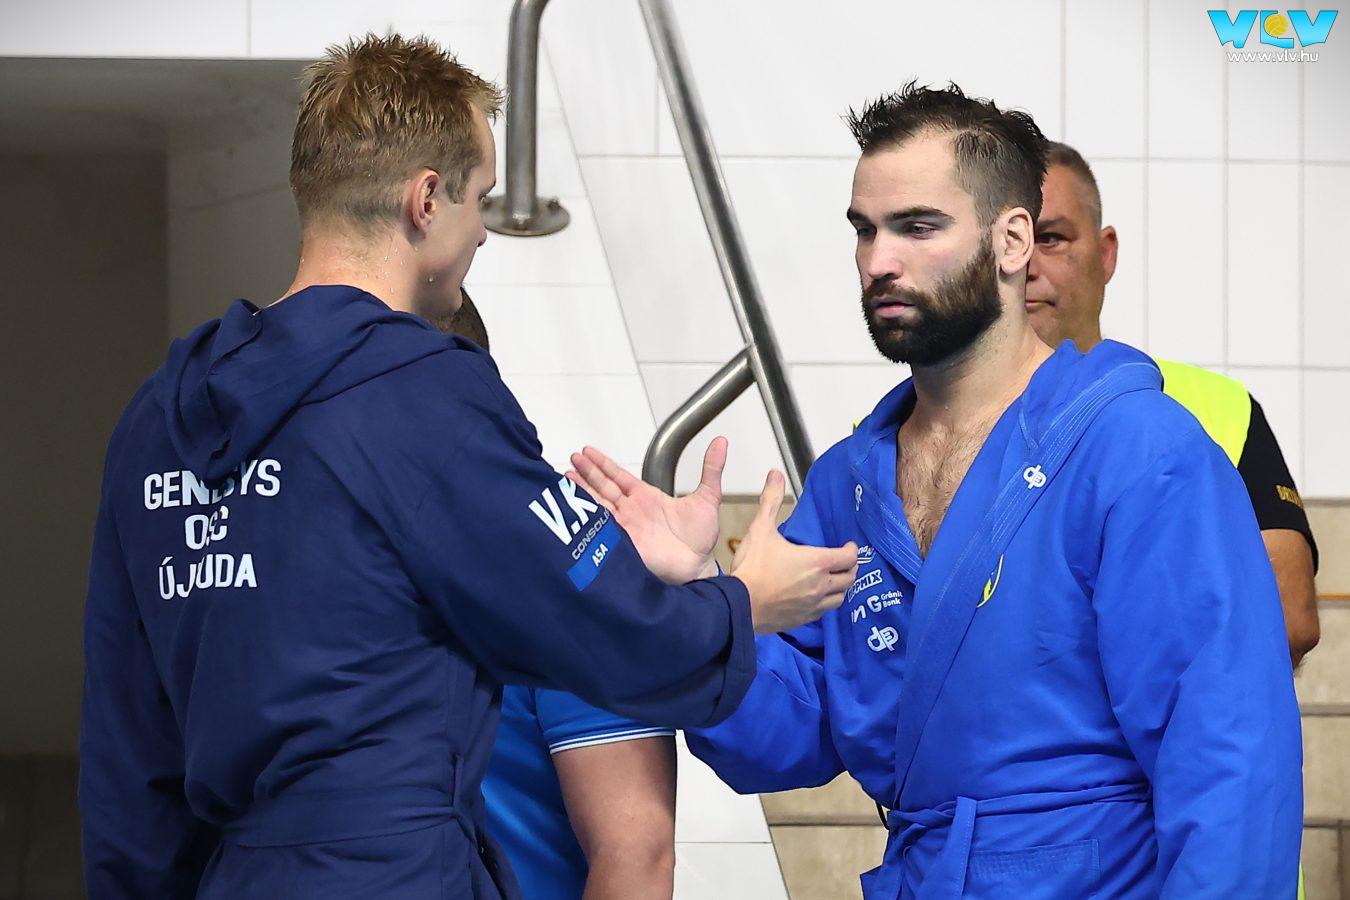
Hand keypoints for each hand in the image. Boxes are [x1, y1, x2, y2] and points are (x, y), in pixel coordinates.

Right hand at [567, 438, 725, 584]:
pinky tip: (573, 505)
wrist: (698, 566)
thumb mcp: (708, 498)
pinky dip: (586, 516)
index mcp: (646, 498)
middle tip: (573, 458)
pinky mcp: (621, 542)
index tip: (588, 452)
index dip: (603, 464)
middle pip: (603, 487)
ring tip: (566, 475)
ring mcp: (624, 526)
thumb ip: (711, 470)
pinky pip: (600, 526)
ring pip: (598, 503)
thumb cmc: (701, 539)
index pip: (618, 476)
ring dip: (582, 490)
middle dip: (587, 472)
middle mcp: (632, 511)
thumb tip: (721, 443)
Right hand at [732, 470, 857, 634]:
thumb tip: (775, 476)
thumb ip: (771, 501)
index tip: (849, 546)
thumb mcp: (761, 529)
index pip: (848, 557)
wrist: (739, 604)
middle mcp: (820, 585)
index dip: (852, 550)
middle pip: (849, 578)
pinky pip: (824, 613)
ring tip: (835, 581)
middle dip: (850, 568)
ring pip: (840, 598)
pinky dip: (826, 603)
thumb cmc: (752, 569)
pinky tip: (817, 599)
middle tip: (845, 562)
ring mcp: (813, 605)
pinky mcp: (803, 619)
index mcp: (816, 562)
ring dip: (841, 588)